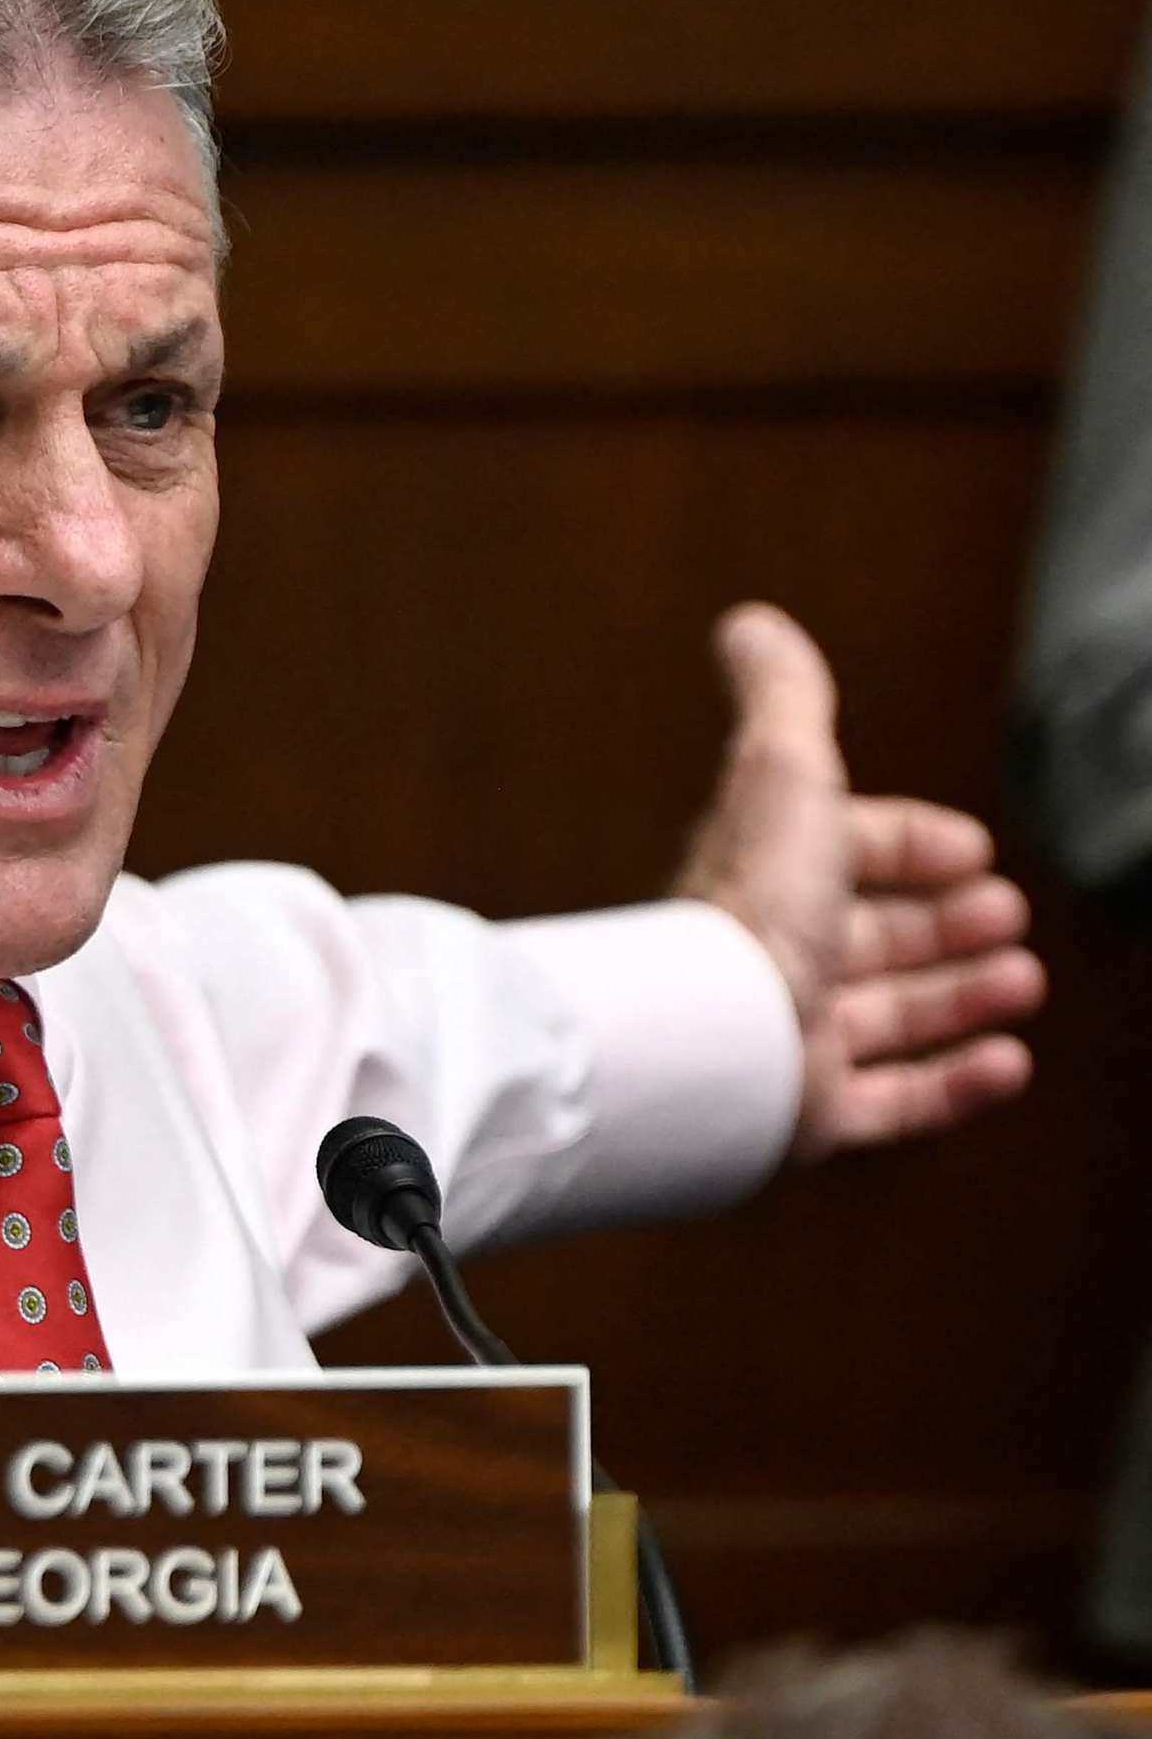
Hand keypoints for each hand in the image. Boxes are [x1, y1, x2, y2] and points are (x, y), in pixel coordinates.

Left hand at [672, 603, 1043, 1162]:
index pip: (839, 853)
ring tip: (1023, 978)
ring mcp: (790, 1045)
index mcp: (762, 881)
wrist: (716, 1042)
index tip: (973, 847)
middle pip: (867, 939)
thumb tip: (749, 621)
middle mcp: (771, 963)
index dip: (906, 843)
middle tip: (1007, 912)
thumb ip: (784, 701)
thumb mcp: (782, 777)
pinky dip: (956, 1083)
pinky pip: (892, 1103)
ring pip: (886, 1019)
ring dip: (960, 995)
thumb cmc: (752, 907)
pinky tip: (1011, 1061)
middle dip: (940, 921)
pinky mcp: (811, 1118)